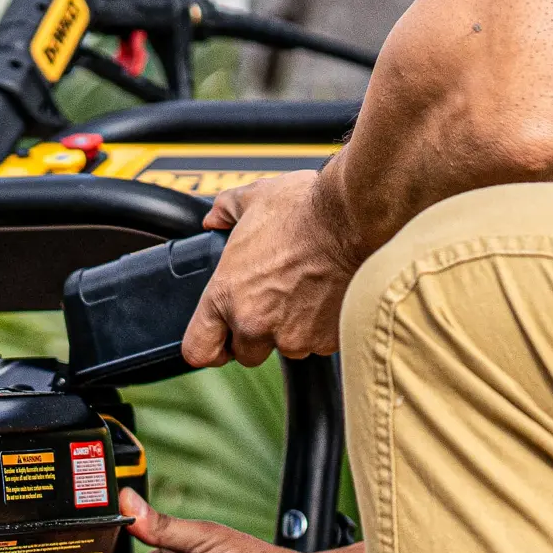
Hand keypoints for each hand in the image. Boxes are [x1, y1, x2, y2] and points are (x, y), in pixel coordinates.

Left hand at [180, 167, 363, 368]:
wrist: (354, 220)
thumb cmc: (305, 210)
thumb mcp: (253, 199)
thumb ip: (225, 211)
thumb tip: (216, 217)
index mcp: (226, 295)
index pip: (198, 350)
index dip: (208, 347)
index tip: (218, 341)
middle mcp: (255, 323)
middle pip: (246, 354)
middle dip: (257, 335)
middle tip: (273, 303)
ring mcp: (293, 336)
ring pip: (286, 348)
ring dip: (291, 330)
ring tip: (305, 291)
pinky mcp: (326, 341)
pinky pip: (318, 343)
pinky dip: (321, 327)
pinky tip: (327, 295)